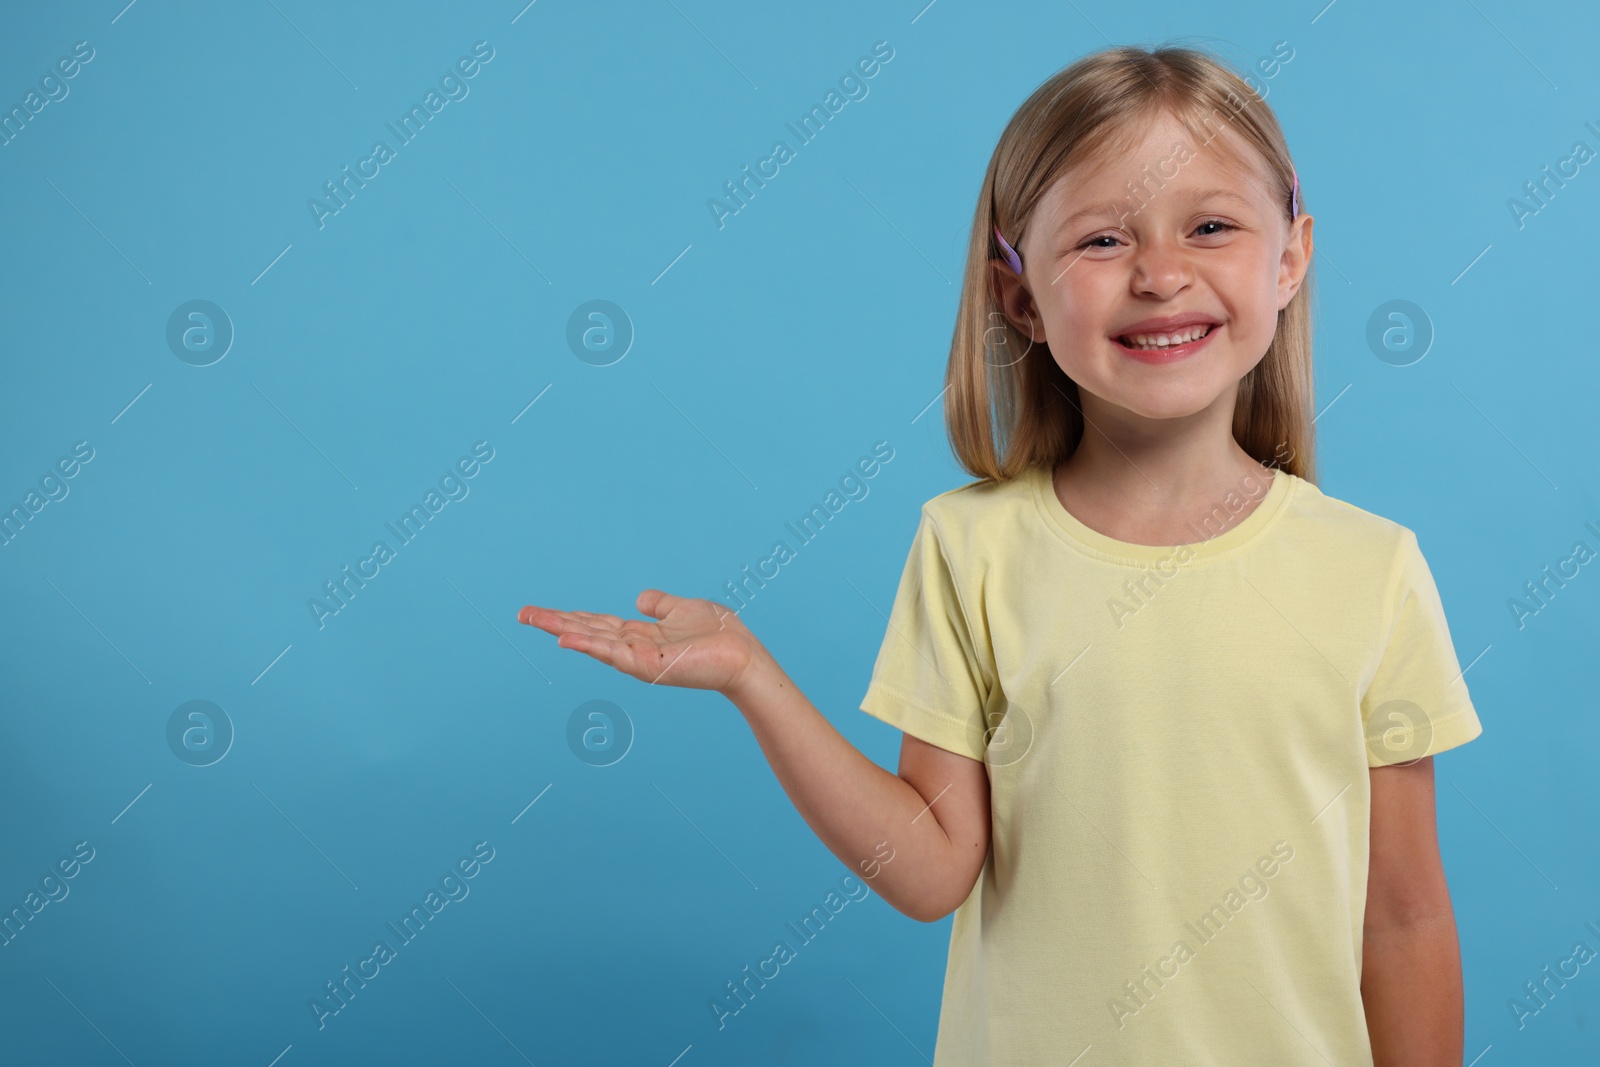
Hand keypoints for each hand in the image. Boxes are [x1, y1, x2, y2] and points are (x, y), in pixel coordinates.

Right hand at [518, 589, 765, 695]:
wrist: (743, 656)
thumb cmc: (719, 634)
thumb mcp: (682, 608)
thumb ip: (660, 604)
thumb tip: (639, 598)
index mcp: (639, 635)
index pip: (596, 625)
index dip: (570, 617)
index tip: (540, 612)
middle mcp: (633, 648)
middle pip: (586, 631)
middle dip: (553, 622)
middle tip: (521, 613)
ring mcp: (638, 659)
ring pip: (592, 641)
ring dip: (561, 629)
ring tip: (533, 619)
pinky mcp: (648, 665)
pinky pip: (612, 652)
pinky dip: (588, 645)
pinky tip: (566, 638)